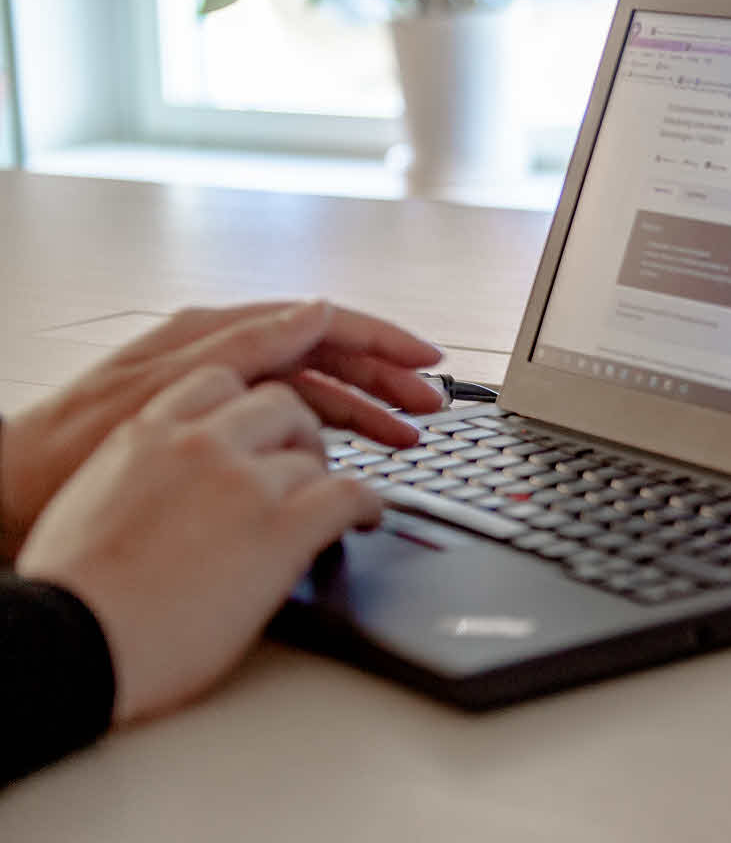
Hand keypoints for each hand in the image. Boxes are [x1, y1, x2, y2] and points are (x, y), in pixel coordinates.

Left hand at [0, 300, 439, 558]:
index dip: (383, 342)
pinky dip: (322, 433)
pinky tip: (345, 455)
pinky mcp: (208, 428)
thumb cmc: (68, 447)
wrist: (7, 495)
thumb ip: (247, 345)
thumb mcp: (168, 387)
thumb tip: (316, 311)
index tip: (428, 363)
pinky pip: (282, 419)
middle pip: (325, 358)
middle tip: (429, 411)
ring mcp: (215, 392)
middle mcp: (221, 357)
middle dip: (384, 382)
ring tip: (403, 440)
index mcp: (216, 336)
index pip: (322, 324)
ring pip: (309, 391)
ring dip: (361, 412)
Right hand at [15, 366, 382, 722]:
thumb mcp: (95, 499)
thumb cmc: (73, 591)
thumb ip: (144, 472)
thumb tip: (173, 488)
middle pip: (282, 406)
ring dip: (325, 478)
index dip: (251, 404)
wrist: (71, 638)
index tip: (262, 425)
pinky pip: (349, 495)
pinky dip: (367, 505)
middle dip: (298, 433)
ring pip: (315, 455)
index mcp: (147, 433)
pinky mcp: (282, 528)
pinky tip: (366, 519)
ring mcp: (245, 482)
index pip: (220, 382)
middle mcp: (200, 444)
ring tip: (328, 503)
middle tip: (302, 466)